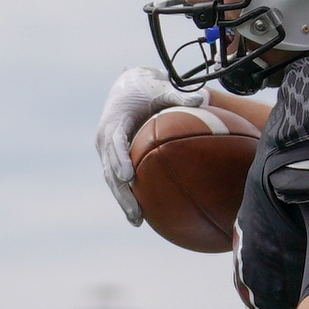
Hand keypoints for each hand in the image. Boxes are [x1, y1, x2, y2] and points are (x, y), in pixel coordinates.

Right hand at [95, 66, 198, 226]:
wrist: (126, 86)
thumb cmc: (146, 88)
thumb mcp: (162, 88)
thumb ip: (180, 96)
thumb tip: (204, 98)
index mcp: (114, 122)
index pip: (114, 143)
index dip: (119, 160)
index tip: (128, 177)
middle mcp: (105, 138)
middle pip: (110, 170)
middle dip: (122, 193)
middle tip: (136, 212)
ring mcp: (106, 151)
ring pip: (111, 180)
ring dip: (123, 201)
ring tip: (138, 221)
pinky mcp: (111, 158)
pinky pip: (116, 179)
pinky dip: (126, 196)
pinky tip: (141, 214)